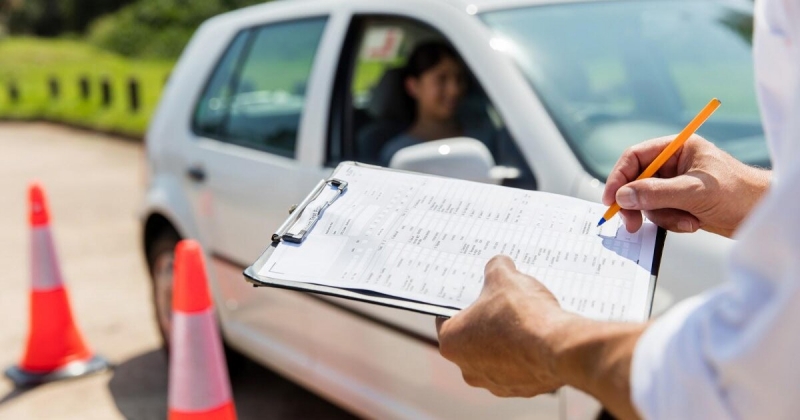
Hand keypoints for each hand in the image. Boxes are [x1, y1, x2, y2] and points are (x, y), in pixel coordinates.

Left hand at [436, 256, 645, 418]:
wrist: (558, 347)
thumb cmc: (521, 314)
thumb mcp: (504, 277)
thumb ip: (496, 268)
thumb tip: (499, 265)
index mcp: (451, 342)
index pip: (447, 318)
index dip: (463, 303)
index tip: (476, 294)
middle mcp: (467, 369)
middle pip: (473, 338)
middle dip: (487, 322)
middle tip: (503, 304)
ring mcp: (495, 383)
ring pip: (497, 356)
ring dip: (508, 340)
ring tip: (526, 320)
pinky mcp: (521, 390)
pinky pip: (520, 368)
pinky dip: (527, 355)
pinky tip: (539, 338)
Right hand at [603, 135, 769, 236]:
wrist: (762, 215)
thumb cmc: (738, 193)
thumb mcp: (694, 191)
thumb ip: (656, 192)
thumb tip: (623, 196)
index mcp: (678, 148)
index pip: (636, 157)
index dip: (619, 177)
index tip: (611, 199)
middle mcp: (674, 164)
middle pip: (637, 181)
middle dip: (637, 204)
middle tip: (631, 223)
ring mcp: (676, 184)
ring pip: (647, 202)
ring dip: (662, 216)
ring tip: (686, 221)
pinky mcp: (680, 203)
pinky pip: (660, 214)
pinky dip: (672, 222)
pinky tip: (693, 223)